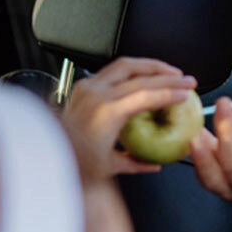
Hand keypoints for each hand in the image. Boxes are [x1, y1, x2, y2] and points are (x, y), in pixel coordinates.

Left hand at [61, 57, 196, 180]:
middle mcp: (96, 94)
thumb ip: (136, 163)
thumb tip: (155, 165)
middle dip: (168, 75)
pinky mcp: (82, 85)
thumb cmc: (72, 161)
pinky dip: (134, 69)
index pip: (146, 94)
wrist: (45, 151)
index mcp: (106, 112)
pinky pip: (113, 69)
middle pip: (140, 74)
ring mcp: (88, 86)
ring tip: (170, 72)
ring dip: (152, 66)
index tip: (186, 94)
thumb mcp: (108, 167)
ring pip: (126, 64)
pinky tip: (144, 75)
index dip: (170, 93)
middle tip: (187, 80)